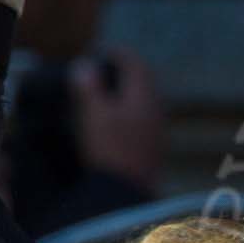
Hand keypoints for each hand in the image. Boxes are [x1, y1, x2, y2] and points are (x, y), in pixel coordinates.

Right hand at [70, 48, 164, 190]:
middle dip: (128, 69)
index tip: (105, 51)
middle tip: (110, 67)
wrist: (127, 190)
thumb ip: (89, 87)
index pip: (136, 64)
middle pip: (146, 80)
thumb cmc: (110, 148)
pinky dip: (133, 108)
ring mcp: (158, 129)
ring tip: (112, 90)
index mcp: (144, 96)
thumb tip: (85, 66)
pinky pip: (147, 117)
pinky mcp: (155, 146)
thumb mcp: (94, 113)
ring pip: (148, 100)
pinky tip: (121, 118)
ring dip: (132, 90)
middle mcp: (156, 110)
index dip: (119, 54)